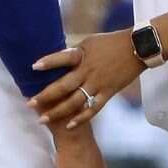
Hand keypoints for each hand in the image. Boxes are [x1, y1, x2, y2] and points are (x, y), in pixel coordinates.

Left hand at [28, 31, 144, 129]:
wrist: (138, 48)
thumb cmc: (111, 42)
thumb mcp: (89, 43)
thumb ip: (74, 53)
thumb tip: (57, 59)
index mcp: (83, 55)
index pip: (63, 58)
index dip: (49, 62)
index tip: (33, 67)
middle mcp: (88, 71)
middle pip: (64, 86)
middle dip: (45, 96)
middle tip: (29, 103)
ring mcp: (98, 83)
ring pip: (75, 102)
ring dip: (57, 111)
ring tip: (42, 119)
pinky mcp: (108, 92)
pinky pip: (93, 108)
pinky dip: (81, 118)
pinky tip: (69, 125)